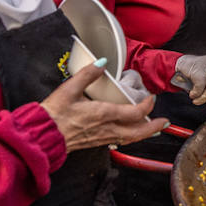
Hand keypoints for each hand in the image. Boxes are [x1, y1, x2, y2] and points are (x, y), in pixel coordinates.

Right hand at [41, 63, 165, 152]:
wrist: (41, 136)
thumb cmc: (53, 115)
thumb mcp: (69, 89)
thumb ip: (87, 75)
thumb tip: (101, 63)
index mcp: (102, 114)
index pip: (134, 112)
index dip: (147, 106)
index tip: (152, 99)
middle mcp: (105, 128)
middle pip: (137, 131)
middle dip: (153, 126)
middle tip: (164, 122)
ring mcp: (101, 138)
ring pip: (129, 139)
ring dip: (143, 134)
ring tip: (152, 130)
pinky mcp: (94, 142)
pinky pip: (118, 142)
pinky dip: (129, 138)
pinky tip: (129, 135)